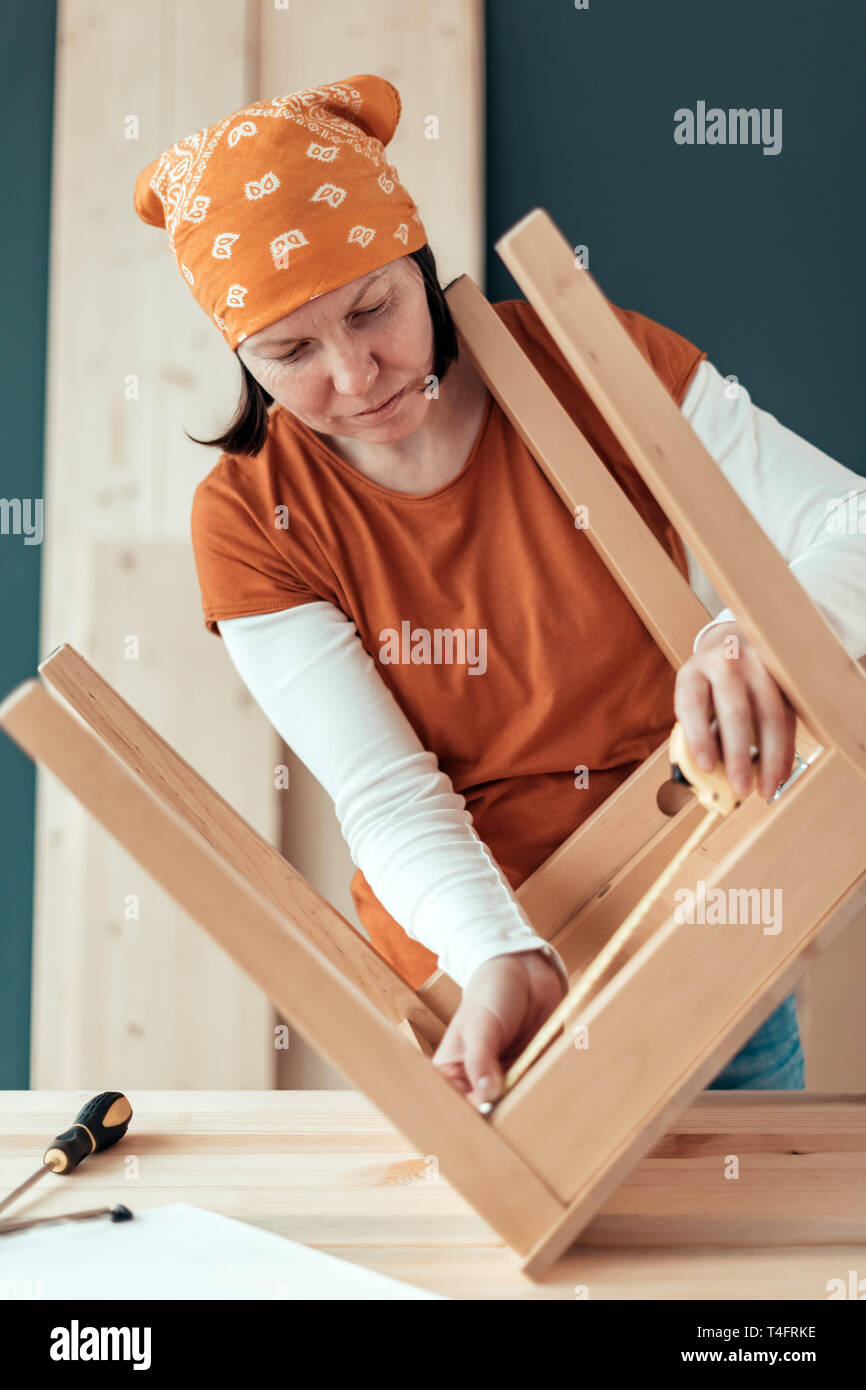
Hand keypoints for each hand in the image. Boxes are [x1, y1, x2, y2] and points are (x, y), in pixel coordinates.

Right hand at [432, 950, 566, 1109]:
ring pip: (514, 1109)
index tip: (488, 1123)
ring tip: (534, 1110)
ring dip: (526, 1110)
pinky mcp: (531, 1077)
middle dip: (501, 1120)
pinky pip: (537, 1093)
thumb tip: (486, 1094)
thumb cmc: (491, 994)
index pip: (458, 1106)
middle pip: (487, 1115)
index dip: (472, 1118)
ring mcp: (506, 1082)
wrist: (524, 973)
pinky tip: (548, 1095)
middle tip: (515, 1127)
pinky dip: (544, 1095)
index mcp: (452, 1074)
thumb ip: (481, 1059)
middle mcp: (477, 1084)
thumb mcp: (481, 1024)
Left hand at [675, 620, 795, 798]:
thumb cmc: (708, 684)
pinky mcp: (785, 678)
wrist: (735, 642)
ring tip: (766, 788)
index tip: (707, 767)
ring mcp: (761, 667)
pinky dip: (786, 749)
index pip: (693, 703)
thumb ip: (696, 734)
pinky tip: (781, 772)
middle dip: (739, 755)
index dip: (699, 736)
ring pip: (771, 715)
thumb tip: (708, 779)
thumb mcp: (693, 699)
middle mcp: (728, 663)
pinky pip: (790, 717)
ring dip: (771, 758)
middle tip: (740, 788)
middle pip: (735, 710)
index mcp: (695, 671)